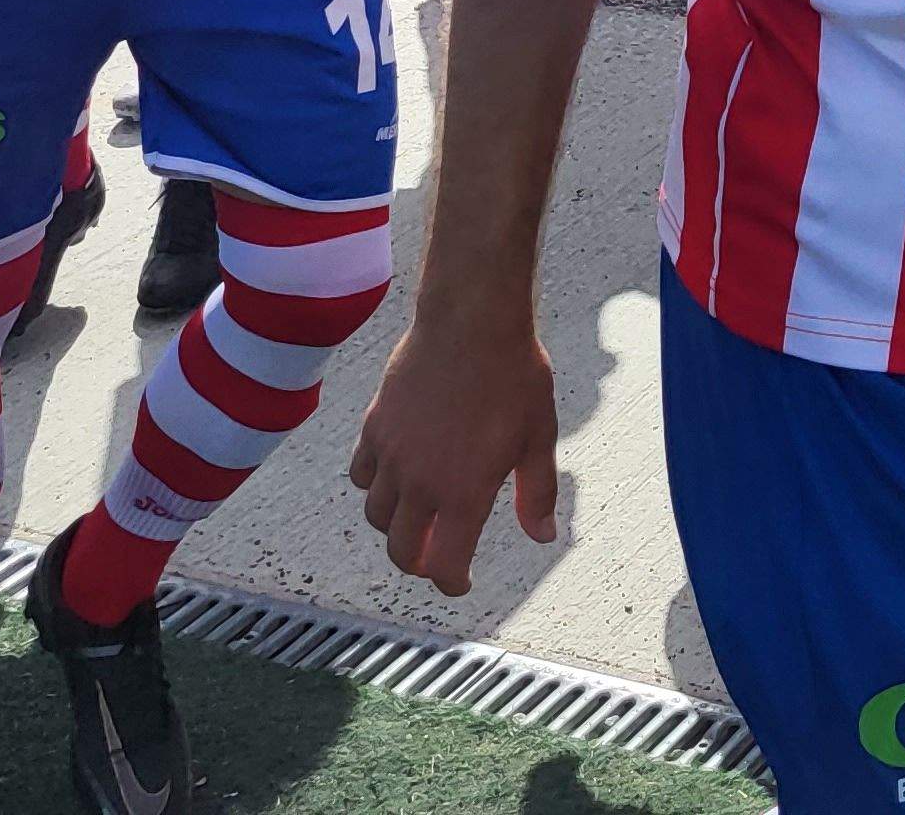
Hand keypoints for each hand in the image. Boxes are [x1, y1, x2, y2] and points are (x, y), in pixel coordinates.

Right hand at [351, 300, 561, 594]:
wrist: (472, 321)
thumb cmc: (513, 375)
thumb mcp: (538, 438)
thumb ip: (537, 493)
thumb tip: (542, 536)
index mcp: (464, 493)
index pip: (445, 564)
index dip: (452, 583)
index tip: (459, 583)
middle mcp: (421, 483)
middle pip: (402, 550)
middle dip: (419, 564)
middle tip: (435, 559)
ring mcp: (392, 455)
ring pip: (377, 516)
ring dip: (395, 528)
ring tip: (418, 518)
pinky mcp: (375, 427)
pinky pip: (362, 475)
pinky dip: (373, 487)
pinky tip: (394, 477)